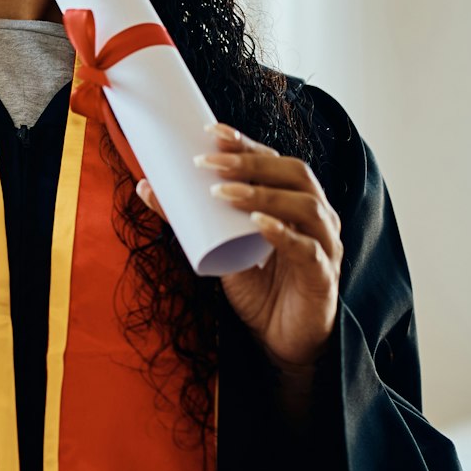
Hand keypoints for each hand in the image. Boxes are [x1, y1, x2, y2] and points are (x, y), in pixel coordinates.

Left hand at [134, 123, 341, 383]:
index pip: (274, 161)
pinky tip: (258, 224)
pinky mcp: (323, 276)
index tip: (211, 131)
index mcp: (294, 201)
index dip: (246, 144)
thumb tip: (146, 185)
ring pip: (305, 206)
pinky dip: (284, 234)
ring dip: (262, 194)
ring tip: (222, 192)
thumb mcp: (218, 247)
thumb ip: (190, 219)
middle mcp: (316, 216)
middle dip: (250, 162)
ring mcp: (325, 244)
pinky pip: (309, 249)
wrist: (281, 339)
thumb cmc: (257, 286)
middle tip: (208, 162)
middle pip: (294, 174)